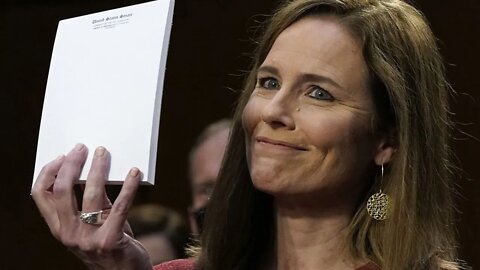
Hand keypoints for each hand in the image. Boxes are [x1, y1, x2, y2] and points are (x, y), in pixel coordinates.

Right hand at [31, 144, 151, 269]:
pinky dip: (128, 186)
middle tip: (83, 148)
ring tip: (104, 153)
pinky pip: (121, 206)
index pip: (41, 195)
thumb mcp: (91, 224)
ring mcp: (88, 239)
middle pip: (63, 191)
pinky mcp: (111, 240)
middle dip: (72, 164)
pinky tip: (134, 173)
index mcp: (58, 227)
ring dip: (99, 169)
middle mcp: (68, 233)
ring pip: (91, 195)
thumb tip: (94, 166)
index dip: (49, 171)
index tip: (62, 155)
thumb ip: (89, 201)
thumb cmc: (108, 242)